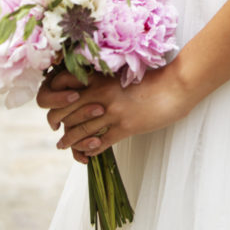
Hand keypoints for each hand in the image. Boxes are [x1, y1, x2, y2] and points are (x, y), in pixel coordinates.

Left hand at [38, 62, 191, 161]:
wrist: (173, 87)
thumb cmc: (151, 79)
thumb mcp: (122, 75)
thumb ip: (104, 81)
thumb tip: (87, 89)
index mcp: (100, 78)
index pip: (63, 86)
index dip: (55, 97)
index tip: (56, 104)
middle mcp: (101, 94)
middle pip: (65, 110)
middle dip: (56, 121)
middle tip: (55, 129)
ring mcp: (112, 112)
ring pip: (79, 130)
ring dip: (68, 140)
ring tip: (62, 144)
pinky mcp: (124, 127)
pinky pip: (99, 143)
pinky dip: (89, 150)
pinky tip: (86, 154)